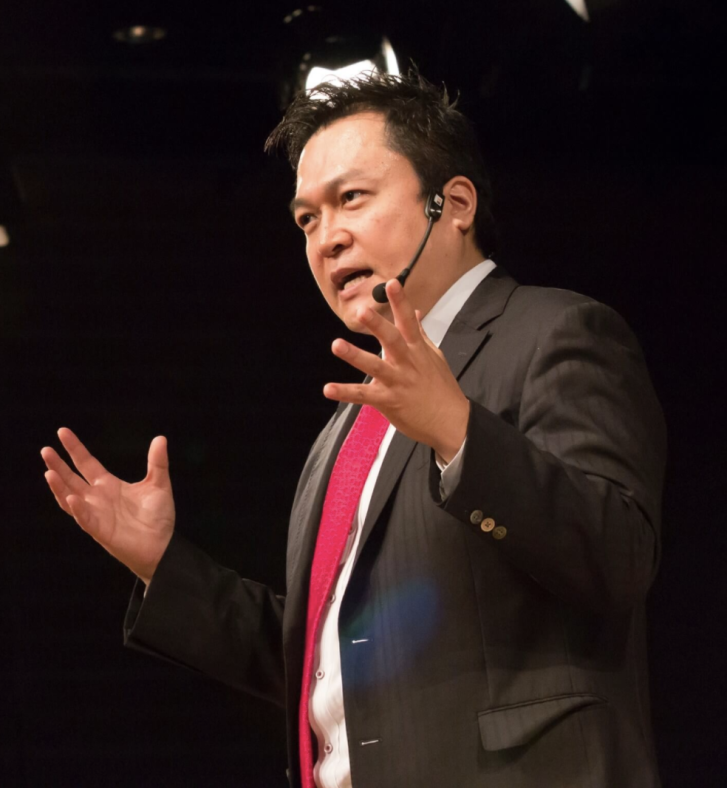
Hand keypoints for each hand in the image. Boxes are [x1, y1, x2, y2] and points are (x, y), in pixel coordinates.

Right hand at [41, 428, 174, 583]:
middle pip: (72, 479)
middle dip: (58, 465)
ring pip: (70, 499)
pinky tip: (72, 498)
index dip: (74, 448)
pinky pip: (85, 519)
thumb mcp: (158, 484)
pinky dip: (78, 510)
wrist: (164, 545)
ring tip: (49, 472)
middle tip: (46, 450)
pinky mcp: (100, 531)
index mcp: (108, 485)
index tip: (62, 432)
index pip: (86, 463)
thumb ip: (157, 462)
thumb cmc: (158, 517)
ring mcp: (96, 514)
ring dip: (59, 487)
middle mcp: (97, 498)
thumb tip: (161, 438)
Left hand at [323, 279, 469, 461]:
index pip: (408, 321)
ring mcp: (397, 382)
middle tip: (361, 311)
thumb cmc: (442, 388)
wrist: (450, 421)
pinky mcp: (388, 401)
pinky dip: (345, 392)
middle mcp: (407, 362)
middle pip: (391, 340)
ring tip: (337, 345)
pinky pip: (363, 395)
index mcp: (417, 350)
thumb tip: (415, 312)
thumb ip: (420, 333)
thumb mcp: (434, 357)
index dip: (400, 302)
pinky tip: (328, 389)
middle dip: (377, 325)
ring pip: (374, 366)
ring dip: (355, 355)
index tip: (392, 283)